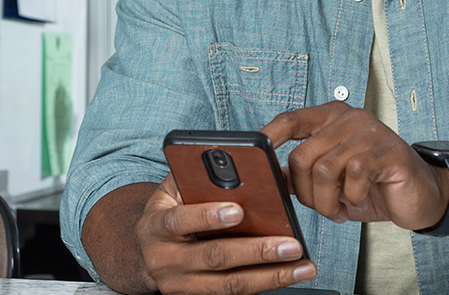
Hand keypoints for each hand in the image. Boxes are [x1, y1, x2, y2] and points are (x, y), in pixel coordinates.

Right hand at [134, 173, 316, 294]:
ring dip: (271, 276)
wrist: (146, 256)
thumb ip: (193, 177)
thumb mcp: (169, 193)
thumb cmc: (167, 213)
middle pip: (215, 257)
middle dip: (256, 251)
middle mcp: (165, 260)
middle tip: (291, 244)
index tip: (238, 210)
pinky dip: (265, 285)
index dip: (207, 216)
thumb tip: (231, 165)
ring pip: (230, 284)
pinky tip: (288, 276)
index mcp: (155, 227)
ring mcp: (181, 285)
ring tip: (302, 266)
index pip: (179, 220)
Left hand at [261, 101, 448, 229]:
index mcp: (331, 118)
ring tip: (339, 209)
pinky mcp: (388, 150)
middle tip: (322, 207)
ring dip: (326, 201)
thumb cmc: (374, 186)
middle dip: (304, 192)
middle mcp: (348, 118)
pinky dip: (351, 198)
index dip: (269, 136)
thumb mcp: (331, 180)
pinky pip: (353, 176)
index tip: (255, 155)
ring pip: (324, 169)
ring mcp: (370, 131)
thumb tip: (270, 175)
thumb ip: (302, 173)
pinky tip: (359, 202)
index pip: (290, 120)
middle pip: (302, 155)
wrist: (422, 196)